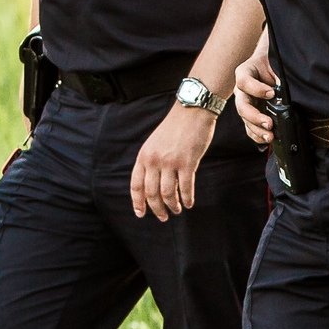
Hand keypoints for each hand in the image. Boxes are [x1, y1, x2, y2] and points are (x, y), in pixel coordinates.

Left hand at [130, 102, 216, 219]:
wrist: (192, 111)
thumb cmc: (175, 128)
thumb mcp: (155, 143)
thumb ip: (152, 162)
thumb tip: (153, 185)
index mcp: (144, 156)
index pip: (136, 185)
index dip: (138, 202)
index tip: (141, 214)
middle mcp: (154, 160)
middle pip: (151, 193)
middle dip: (157, 209)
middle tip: (163, 217)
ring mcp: (171, 162)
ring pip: (168, 193)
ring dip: (173, 206)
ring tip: (177, 210)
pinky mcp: (188, 162)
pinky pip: (186, 187)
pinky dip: (187, 198)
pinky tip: (189, 203)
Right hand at [233, 43, 278, 146]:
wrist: (271, 65)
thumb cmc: (273, 63)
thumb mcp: (276, 65)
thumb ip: (279, 77)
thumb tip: (286, 93)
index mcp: (245, 73)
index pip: (244, 81)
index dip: (256, 89)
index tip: (271, 93)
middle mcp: (242, 90)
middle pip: (242, 105)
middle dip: (255, 117)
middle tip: (269, 123)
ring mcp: (245, 103)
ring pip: (245, 119)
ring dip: (257, 129)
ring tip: (270, 136)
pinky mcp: (251, 114)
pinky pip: (250, 127)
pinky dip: (258, 135)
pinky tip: (267, 139)